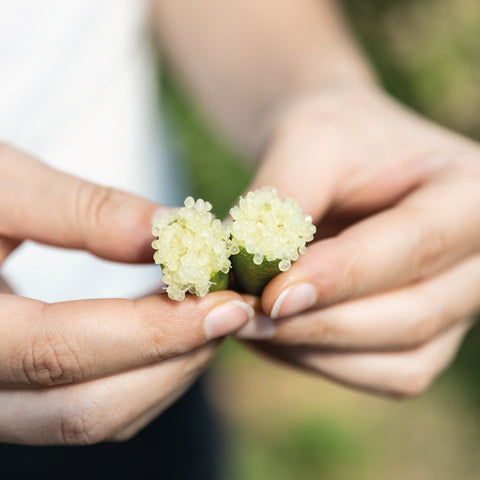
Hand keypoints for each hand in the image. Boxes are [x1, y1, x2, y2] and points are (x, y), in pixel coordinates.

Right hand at [0, 145, 250, 443]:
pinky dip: (142, 378)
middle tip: (229, 312)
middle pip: (84, 409)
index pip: (61, 351)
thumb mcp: (3, 183)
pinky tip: (170, 332)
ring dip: (164, 375)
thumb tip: (177, 234)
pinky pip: (86, 409)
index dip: (155, 331)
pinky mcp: (14, 393)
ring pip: (90, 420)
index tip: (227, 303)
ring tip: (207, 317)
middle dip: (172, 362)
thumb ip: (85, 211)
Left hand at [235, 84, 479, 397]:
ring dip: (313, 351)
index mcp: (472, 195)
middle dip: (318, 324)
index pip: (416, 244)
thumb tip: (245, 274)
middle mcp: (479, 260)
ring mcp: (457, 307)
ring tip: (248, 322)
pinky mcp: (426, 337)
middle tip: (242, 316)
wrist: (344, 157)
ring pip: (397, 363)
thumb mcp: (306, 143)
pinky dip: (320, 362)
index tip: (270, 293)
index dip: (341, 275)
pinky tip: (273, 333)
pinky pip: (380, 374)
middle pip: (411, 315)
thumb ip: (280, 205)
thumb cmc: (332, 139)